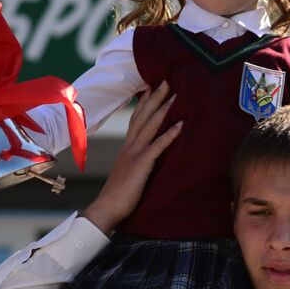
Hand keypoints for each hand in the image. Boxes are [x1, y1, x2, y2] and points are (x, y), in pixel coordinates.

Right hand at [82, 82, 181, 234]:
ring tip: (176, 95)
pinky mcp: (142, 164)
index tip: (150, 86)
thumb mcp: (128, 172)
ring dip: (164, 109)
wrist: (108, 208)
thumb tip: (144, 158)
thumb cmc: (119, 195)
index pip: (136, 119)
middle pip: (143, 115)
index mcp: (127, 147)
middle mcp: (130, 145)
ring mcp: (135, 153)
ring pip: (151, 125)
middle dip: (155, 97)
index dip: (144, 102)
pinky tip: (181, 125)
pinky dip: (170, 134)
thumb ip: (136, 162)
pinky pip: (158, 145)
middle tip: (166, 80)